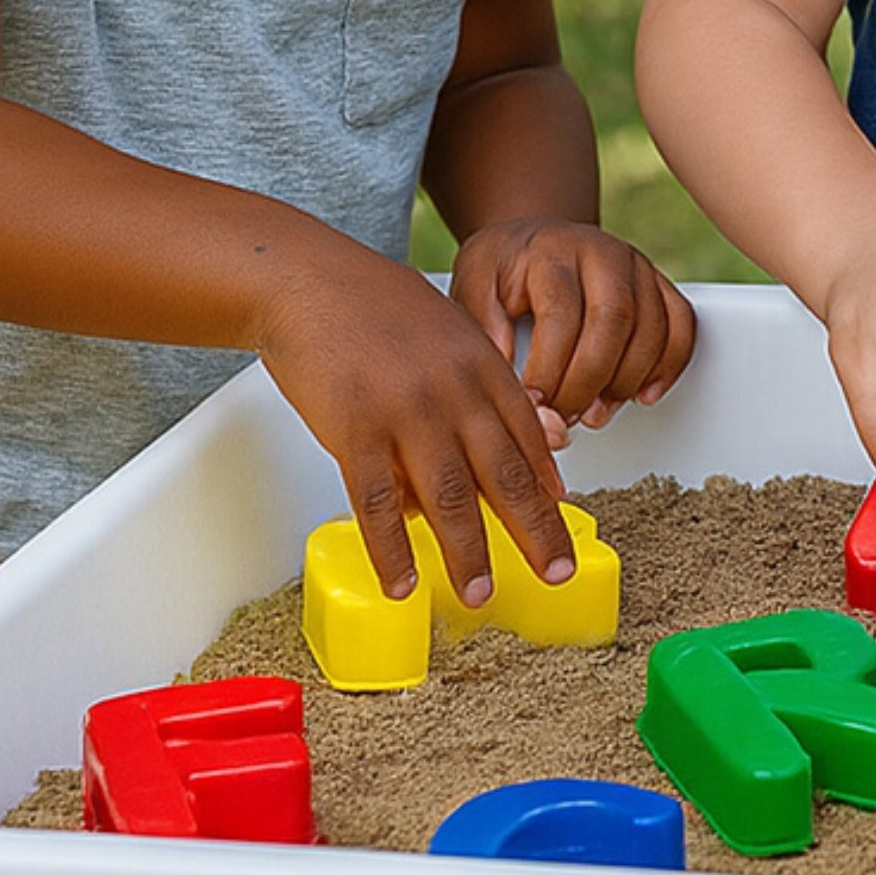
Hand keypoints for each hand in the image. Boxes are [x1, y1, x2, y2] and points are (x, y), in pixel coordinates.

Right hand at [253, 238, 576, 607]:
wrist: (310, 281)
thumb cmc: (380, 307)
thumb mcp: (449, 332)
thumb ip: (481, 384)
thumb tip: (514, 438)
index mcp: (482, 366)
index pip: (526, 435)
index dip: (546, 483)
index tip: (565, 518)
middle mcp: (455, 392)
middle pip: (503, 473)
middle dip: (534, 530)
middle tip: (556, 573)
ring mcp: (406, 413)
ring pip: (449, 497)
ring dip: (468, 553)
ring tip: (479, 594)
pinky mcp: (355, 431)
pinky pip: (377, 504)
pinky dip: (392, 550)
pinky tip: (404, 583)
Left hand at [450, 220, 696, 440]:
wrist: (532, 238)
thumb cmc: (501, 270)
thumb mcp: (472, 290)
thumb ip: (486, 334)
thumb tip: (518, 393)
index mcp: (552, 252)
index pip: (561, 315)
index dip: (550, 370)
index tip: (532, 405)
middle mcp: (602, 253)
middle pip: (614, 320)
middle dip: (589, 382)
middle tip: (563, 418)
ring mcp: (636, 265)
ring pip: (652, 327)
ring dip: (626, 382)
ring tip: (593, 414)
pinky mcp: (658, 281)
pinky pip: (682, 323)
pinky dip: (670, 365)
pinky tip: (643, 395)